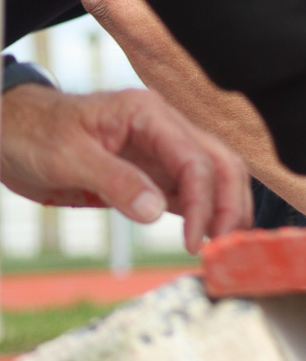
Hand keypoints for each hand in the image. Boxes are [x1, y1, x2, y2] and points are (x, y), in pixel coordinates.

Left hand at [1, 84, 252, 252]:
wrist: (11, 134)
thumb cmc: (34, 134)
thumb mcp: (69, 157)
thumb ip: (115, 180)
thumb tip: (156, 211)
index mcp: (148, 113)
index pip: (194, 158)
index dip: (202, 202)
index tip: (194, 242)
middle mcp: (163, 128)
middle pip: (219, 162)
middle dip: (229, 203)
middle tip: (225, 247)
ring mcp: (161, 151)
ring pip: (212, 176)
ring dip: (223, 209)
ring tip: (223, 247)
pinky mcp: (152, 173)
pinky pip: (189, 191)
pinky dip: (203, 214)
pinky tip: (206, 238)